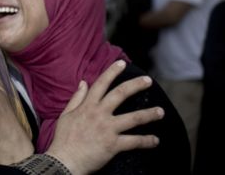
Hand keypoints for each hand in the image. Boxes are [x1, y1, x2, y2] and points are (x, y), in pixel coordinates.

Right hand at [45, 60, 162, 174]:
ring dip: (149, 114)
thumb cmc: (63, 140)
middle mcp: (99, 114)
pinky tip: (155, 140)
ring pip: (133, 118)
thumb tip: (83, 82)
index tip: (122, 63)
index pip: (101, 84)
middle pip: (121, 94)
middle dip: (136, 85)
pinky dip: (146, 141)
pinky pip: (134, 141)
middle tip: (148, 81)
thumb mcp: (66, 115)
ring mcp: (107, 129)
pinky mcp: (113, 144)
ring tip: (161, 112)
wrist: (64, 161)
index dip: (112, 72)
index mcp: (87, 106)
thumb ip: (76, 98)